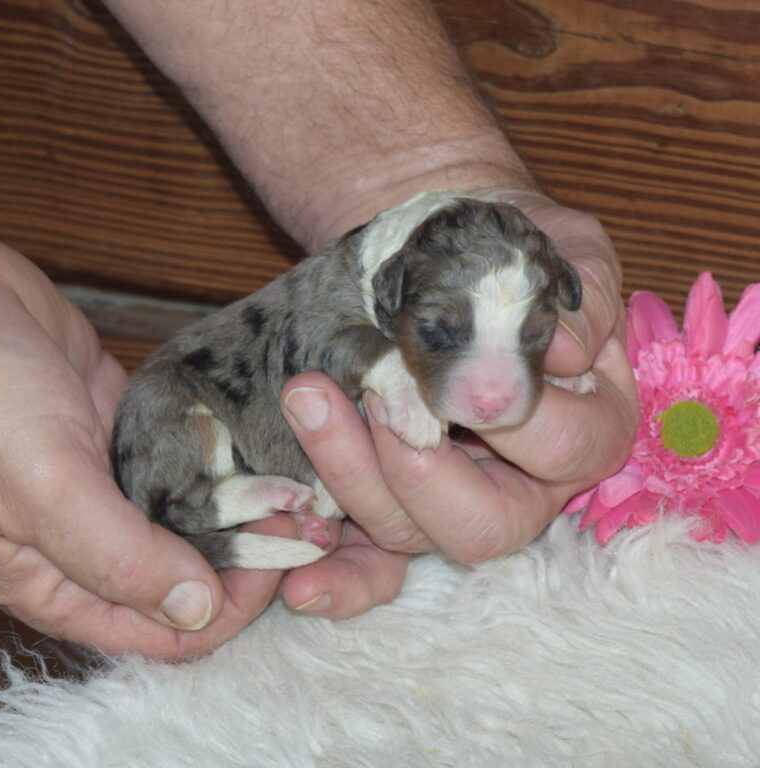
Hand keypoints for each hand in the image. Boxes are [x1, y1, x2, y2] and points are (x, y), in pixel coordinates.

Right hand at [0, 241, 310, 659]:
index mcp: (56, 580)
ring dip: (247, 515)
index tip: (275, 566)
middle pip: (186, 580)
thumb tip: (196, 613)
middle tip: (305, 524)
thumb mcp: (42, 484)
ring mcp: (116, 488)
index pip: (155, 630)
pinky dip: (232, 468)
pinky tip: (272, 454)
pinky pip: (195, 468)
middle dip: (248, 562)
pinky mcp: (135, 438)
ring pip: (197, 524)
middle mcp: (90, 543)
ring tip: (302, 490)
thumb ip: (115, 554)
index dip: (221, 613)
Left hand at [279, 192, 638, 616]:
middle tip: (374, 390)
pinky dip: (335, 578)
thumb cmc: (509, 260)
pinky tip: (296, 584)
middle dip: (416, 467)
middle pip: (478, 526)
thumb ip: (582, 300)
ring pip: (406, 534)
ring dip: (348, 476)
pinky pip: (368, 564)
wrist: (442, 256)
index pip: (560, 448)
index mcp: (584, 432)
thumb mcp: (567, 254)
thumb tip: (565, 351)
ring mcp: (448, 502)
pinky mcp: (391, 502)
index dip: (506, 414)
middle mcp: (522, 487)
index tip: (453, 366)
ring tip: (306, 398)